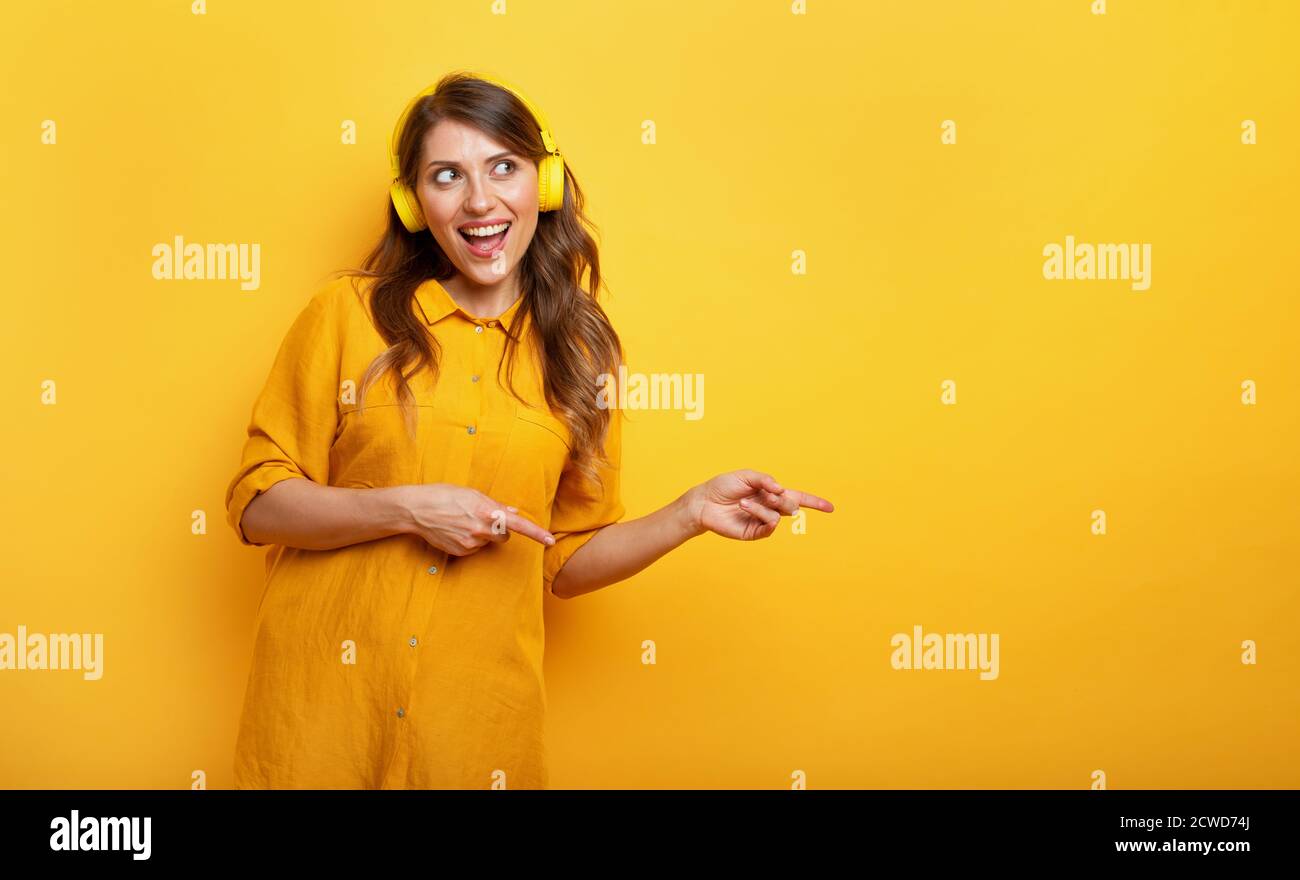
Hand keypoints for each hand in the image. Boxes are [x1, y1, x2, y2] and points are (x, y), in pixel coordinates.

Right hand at [393, 483, 554, 555]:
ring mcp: (471, 542)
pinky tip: (455, 531)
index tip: (550, 540)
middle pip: (505, 537)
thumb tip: (514, 511)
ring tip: (462, 523)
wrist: (416, 509)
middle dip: (499, 531)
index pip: (518, 524)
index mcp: (487, 511)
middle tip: (483, 519)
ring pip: (488, 543)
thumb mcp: (472, 494)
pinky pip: (474, 549)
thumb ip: (495, 505)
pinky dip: (469, 542)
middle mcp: (481, 529)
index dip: (536, 533)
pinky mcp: (461, 551)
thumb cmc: (444, 495)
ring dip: (482, 535)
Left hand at [679, 469, 834, 540]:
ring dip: (763, 505)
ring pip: (779, 514)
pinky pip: (768, 524)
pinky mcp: (754, 533)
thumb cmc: (723, 487)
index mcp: (771, 493)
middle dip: (783, 498)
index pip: (798, 498)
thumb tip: (781, 489)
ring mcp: (763, 521)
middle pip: (791, 505)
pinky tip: (745, 506)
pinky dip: (760, 513)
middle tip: (768, 494)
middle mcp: (769, 508)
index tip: (831, 508)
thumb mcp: (746, 475)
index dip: (815, 502)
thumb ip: (766, 480)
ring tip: (744, 501)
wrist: (704, 502)